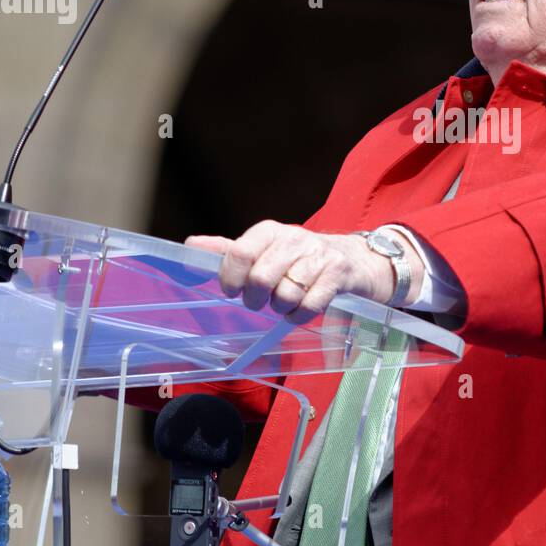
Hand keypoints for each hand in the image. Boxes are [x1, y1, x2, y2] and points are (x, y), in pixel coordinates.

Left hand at [185, 221, 422, 323]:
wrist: (356, 261)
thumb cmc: (300, 259)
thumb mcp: (264, 250)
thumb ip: (228, 251)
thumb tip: (189, 245)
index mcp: (269, 230)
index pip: (238, 252)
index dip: (230, 279)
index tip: (233, 291)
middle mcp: (294, 237)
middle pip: (261, 278)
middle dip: (256, 299)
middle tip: (262, 301)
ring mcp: (319, 254)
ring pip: (285, 294)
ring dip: (282, 308)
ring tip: (287, 301)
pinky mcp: (339, 274)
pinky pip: (309, 306)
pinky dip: (301, 315)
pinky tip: (303, 308)